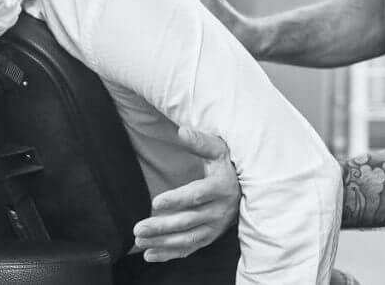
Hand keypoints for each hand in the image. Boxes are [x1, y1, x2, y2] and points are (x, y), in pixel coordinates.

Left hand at [132, 127, 239, 261]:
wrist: (246, 188)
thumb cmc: (227, 165)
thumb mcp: (218, 150)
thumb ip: (200, 142)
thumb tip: (182, 131)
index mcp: (221, 187)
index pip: (197, 195)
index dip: (177, 199)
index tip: (155, 202)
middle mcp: (219, 210)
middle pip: (188, 220)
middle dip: (162, 226)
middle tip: (138, 228)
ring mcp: (215, 226)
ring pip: (187, 238)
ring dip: (162, 242)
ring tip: (140, 241)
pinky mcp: (210, 237)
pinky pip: (190, 248)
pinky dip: (170, 254)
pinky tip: (150, 254)